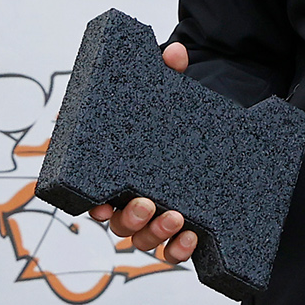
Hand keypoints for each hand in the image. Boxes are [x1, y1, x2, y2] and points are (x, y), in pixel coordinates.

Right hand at [89, 42, 198, 261]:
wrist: (212, 136)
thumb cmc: (176, 119)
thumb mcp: (173, 96)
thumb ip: (170, 74)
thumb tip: (175, 53)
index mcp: (117, 172)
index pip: (94, 194)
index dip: (93, 204)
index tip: (100, 205)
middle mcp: (129, 200)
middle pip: (117, 223)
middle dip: (130, 218)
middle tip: (147, 204)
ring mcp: (154, 218)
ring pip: (142, 240)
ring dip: (155, 234)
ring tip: (176, 217)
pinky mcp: (179, 229)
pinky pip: (171, 251)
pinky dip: (179, 249)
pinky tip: (192, 238)